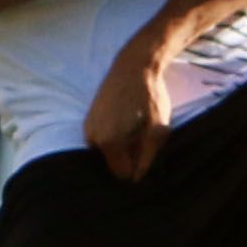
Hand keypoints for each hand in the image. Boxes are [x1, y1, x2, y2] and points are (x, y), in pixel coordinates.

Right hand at [88, 41, 177, 181]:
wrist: (132, 67)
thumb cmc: (150, 98)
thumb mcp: (158, 130)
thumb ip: (147, 157)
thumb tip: (136, 179)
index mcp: (110, 142)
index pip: (122, 175)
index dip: (137, 170)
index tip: (148, 157)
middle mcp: (93, 138)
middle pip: (114, 164)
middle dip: (129, 158)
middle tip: (144, 139)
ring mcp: (88, 128)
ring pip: (108, 152)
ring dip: (123, 147)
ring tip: (136, 128)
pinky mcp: (88, 120)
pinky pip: (103, 140)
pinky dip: (115, 137)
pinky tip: (127, 122)